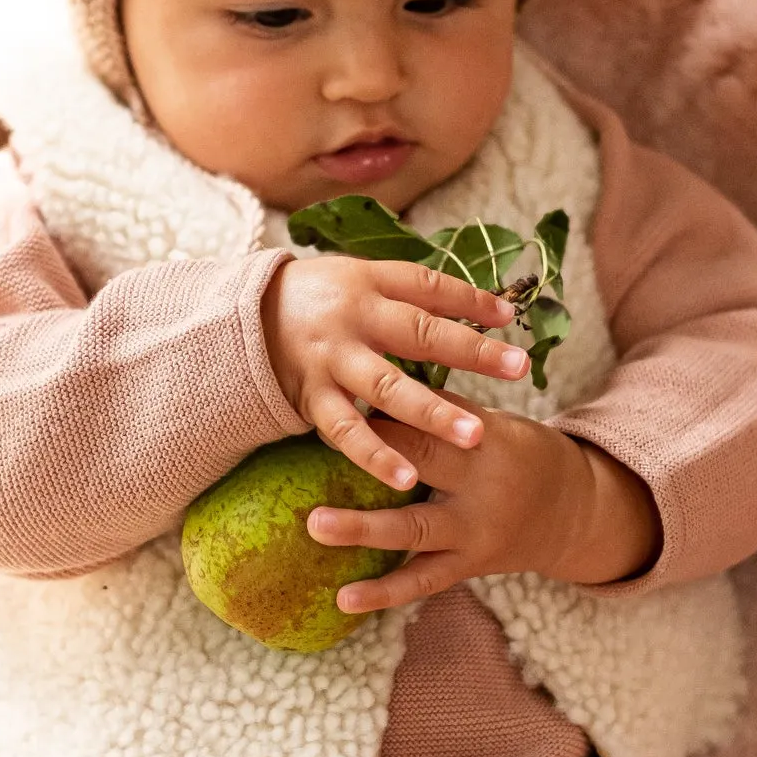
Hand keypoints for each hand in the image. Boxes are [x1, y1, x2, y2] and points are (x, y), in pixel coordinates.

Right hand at [262, 256, 529, 488]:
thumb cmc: (315, 299)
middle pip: (420, 333)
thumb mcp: (356, 278)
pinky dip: (376, 456)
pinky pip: (347, 432)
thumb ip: (411, 291)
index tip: (510, 316)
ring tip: (476, 435)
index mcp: (366, 283)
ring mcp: (331, 360)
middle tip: (519, 369)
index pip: (427, 286)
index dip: (469, 299)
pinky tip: (407, 479)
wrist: (237, 320)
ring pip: (388, 388)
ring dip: (433, 413)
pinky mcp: (310, 398)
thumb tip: (485, 302)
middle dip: (472, 352)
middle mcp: (352, 318)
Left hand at [305, 391, 661, 611]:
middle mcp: (483, 486)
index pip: (432, 419)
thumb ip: (444, 411)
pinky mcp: (468, 566)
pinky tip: (344, 600)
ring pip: (415, 531)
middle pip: (424, 465)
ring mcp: (475, 532)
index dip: (388, 407)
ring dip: (363, 529)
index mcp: (489, 439)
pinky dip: (384, 593)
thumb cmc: (521, 453)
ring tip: (316, 525)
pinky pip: (422, 582)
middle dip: (374, 457)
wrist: (574, 512)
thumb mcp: (495, 424)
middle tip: (323, 437)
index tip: (343, 392)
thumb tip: (380, 380)